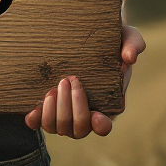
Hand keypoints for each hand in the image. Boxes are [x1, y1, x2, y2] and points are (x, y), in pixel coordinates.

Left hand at [24, 22, 145, 138]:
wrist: (84, 36)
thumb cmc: (110, 39)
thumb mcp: (127, 37)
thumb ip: (133, 45)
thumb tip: (129, 58)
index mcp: (108, 104)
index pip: (104, 125)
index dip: (100, 126)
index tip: (97, 115)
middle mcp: (86, 113)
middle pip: (79, 129)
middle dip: (74, 108)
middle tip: (70, 80)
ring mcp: (65, 112)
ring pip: (59, 128)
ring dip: (55, 111)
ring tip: (54, 87)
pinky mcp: (48, 106)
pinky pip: (39, 122)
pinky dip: (36, 119)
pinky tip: (32, 110)